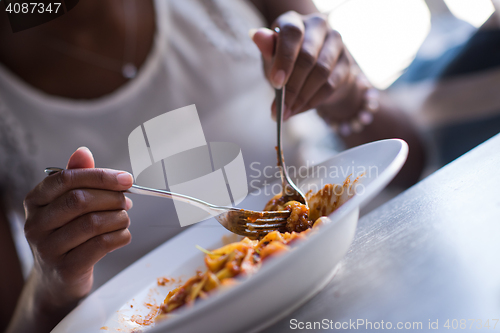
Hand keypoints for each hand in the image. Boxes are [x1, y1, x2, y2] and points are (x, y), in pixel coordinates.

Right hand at [23, 147, 132, 312]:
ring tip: (124, 218)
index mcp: (35, 201)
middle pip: (80, 200)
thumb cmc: (67, 235)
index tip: (126, 179)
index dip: (101, 176)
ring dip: (119, 218)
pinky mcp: (66, 269)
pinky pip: (101, 245)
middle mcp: (36, 224)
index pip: (67, 179)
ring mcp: (48, 249)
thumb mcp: (66, 205)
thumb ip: (77, 177)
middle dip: (111, 198)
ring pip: (93, 223)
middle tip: (126, 201)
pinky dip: (120, 236)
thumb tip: (83, 152)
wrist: (57, 280)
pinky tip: (123, 234)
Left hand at [251, 11, 355, 120]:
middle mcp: (318, 26)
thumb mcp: (272, 56)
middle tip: (280, 109)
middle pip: (308, 57)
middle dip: (292, 87)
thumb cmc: (285, 61)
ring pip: (321, 72)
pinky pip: (331, 85)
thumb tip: (257, 35)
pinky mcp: (346, 62)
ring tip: (288, 112)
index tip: (276, 83)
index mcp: (295, 21)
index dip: (284, 59)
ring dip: (303, 97)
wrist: (310, 71)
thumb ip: (267, 49)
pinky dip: (313, 101)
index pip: (292, 34)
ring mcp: (335, 43)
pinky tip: (300, 109)